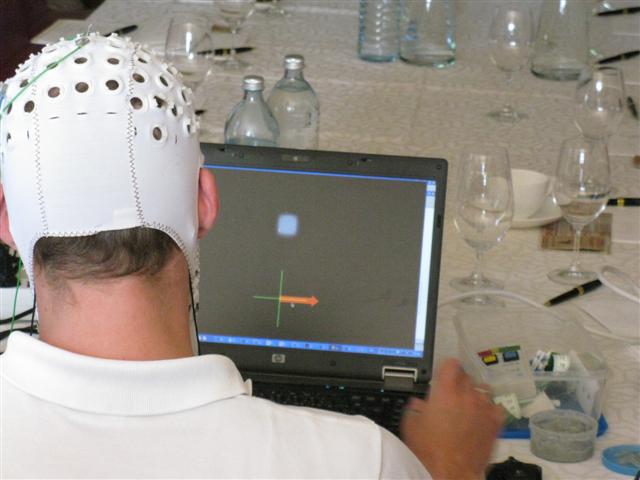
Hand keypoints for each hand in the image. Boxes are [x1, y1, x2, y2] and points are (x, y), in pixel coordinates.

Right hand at [400, 358, 503, 479]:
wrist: (450, 474)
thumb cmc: (429, 452)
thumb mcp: (411, 425)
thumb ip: (415, 407)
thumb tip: (419, 404)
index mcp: (445, 391)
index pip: (451, 364)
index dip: (447, 367)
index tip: (443, 374)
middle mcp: (467, 396)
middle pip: (466, 376)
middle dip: (458, 383)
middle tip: (450, 397)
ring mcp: (484, 409)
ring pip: (482, 391)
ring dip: (474, 395)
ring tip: (467, 408)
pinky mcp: (496, 424)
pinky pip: (496, 408)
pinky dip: (489, 410)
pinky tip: (481, 418)